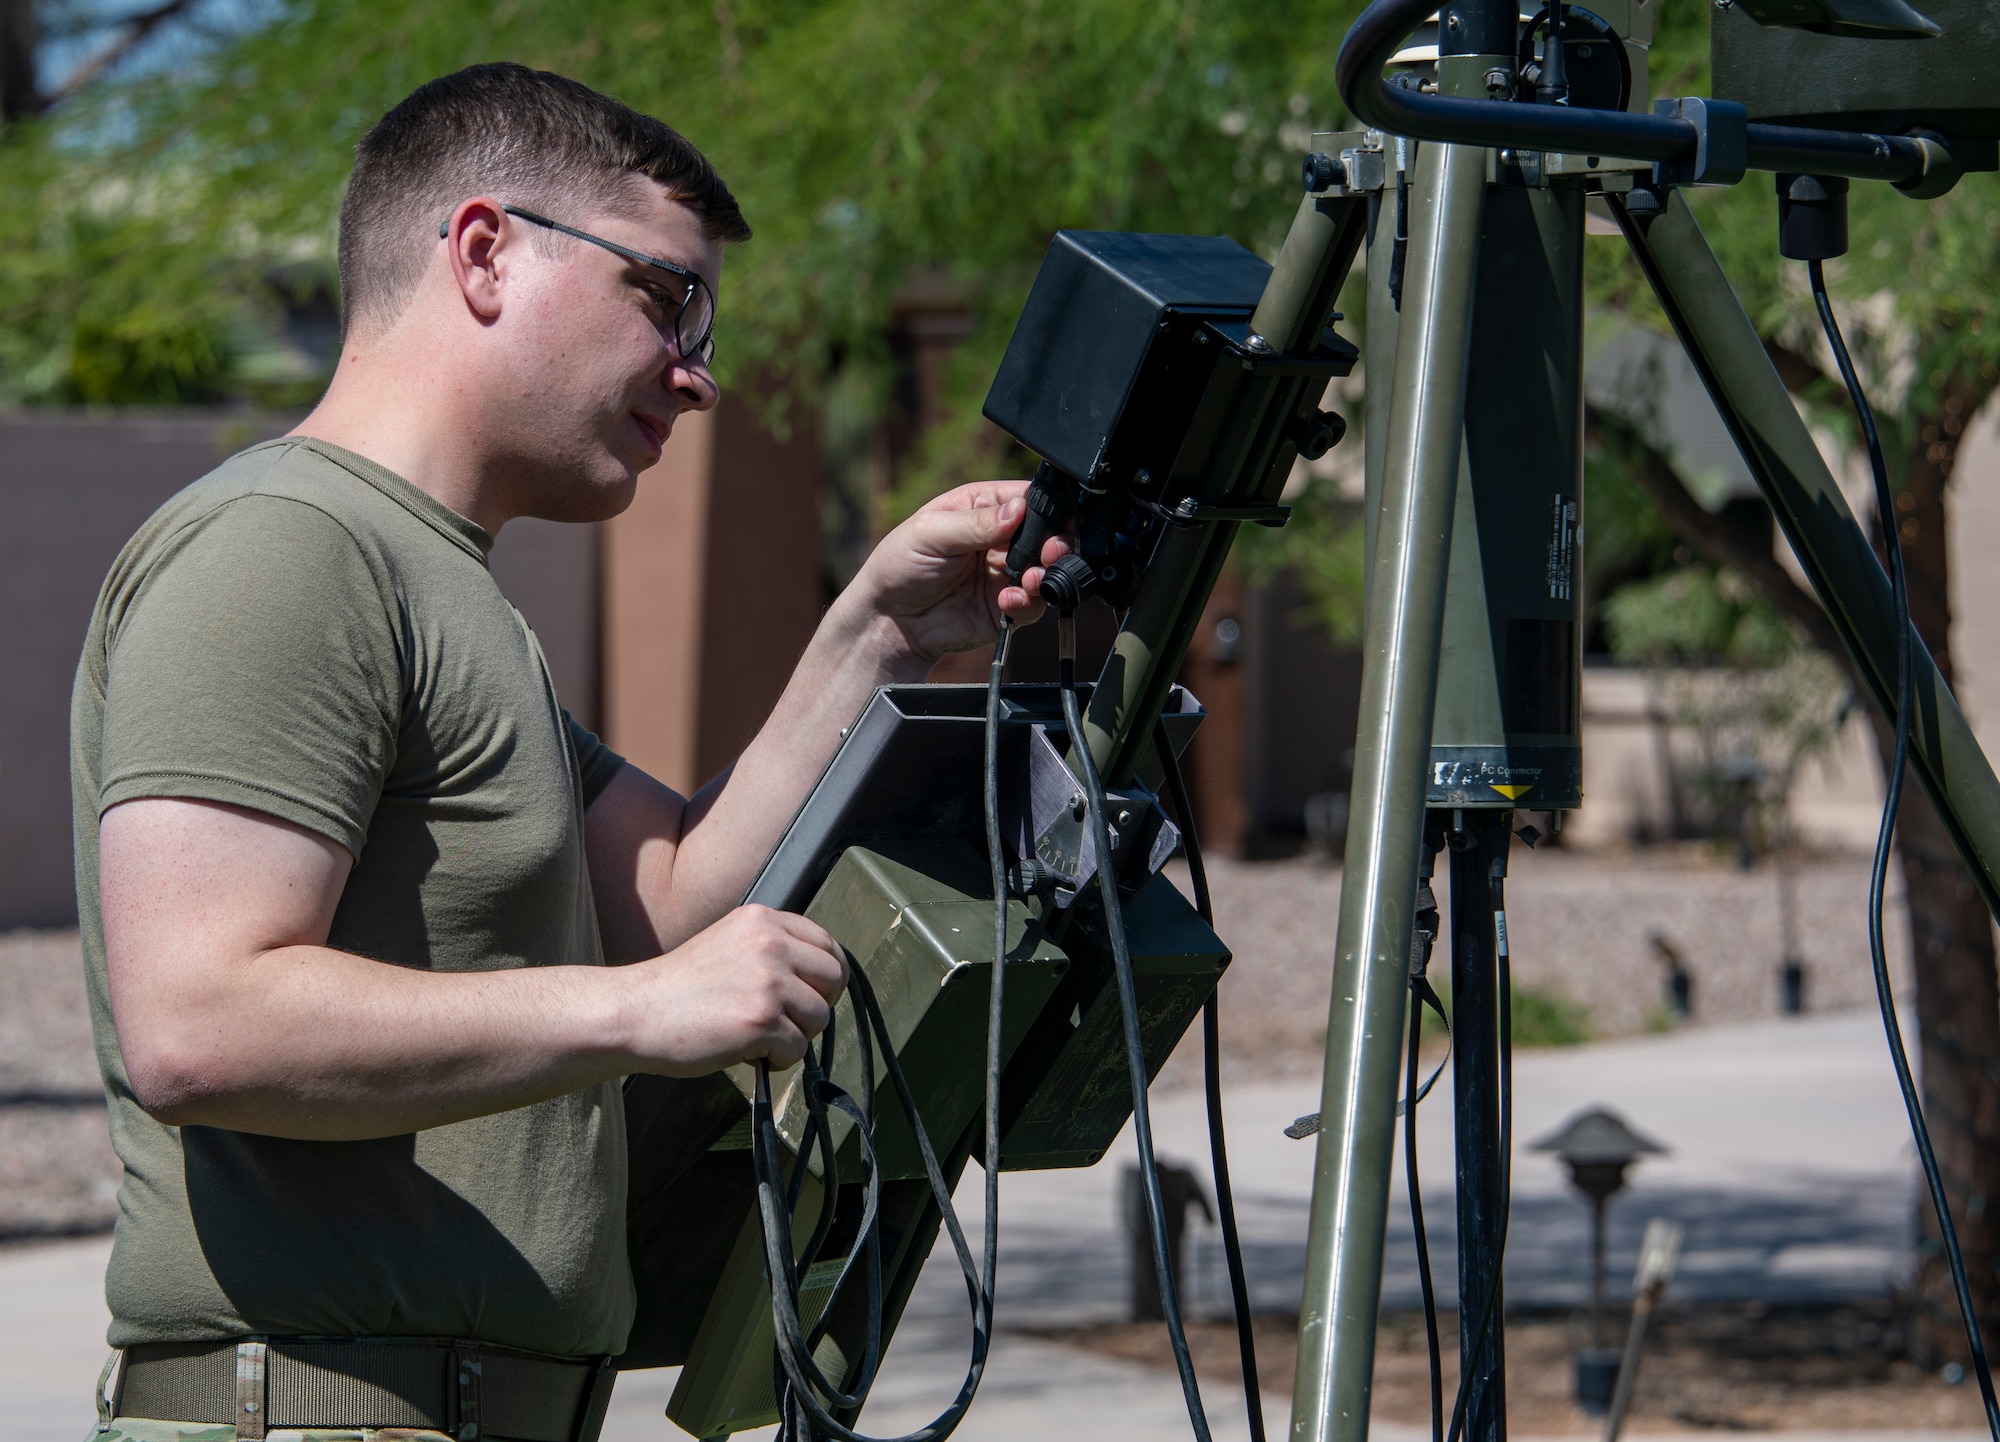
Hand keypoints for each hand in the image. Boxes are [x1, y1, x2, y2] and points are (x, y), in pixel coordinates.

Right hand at [630, 905, 848, 1073]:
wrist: (634, 1012)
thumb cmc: (676, 987)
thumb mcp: (728, 943)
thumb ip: (769, 950)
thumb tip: (815, 980)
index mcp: (762, 920)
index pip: (826, 944)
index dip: (825, 975)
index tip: (813, 993)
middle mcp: (770, 944)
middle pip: (834, 978)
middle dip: (817, 1005)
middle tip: (789, 1020)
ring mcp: (768, 982)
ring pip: (820, 1017)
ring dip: (796, 1035)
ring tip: (759, 1036)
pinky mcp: (762, 1020)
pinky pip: (797, 1049)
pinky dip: (777, 1059)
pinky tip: (747, 1051)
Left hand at [846, 479, 1070, 664]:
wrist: (888, 621)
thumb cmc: (899, 565)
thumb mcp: (931, 533)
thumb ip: (975, 523)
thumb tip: (1018, 509)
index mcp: (983, 507)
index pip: (1029, 498)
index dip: (1049, 508)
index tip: (1056, 520)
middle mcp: (1001, 539)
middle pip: (1048, 535)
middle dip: (1055, 544)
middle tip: (1049, 552)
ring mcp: (1005, 574)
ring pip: (1046, 571)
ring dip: (1046, 575)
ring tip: (1030, 579)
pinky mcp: (1006, 607)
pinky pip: (1033, 605)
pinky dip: (1028, 603)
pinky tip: (1007, 602)